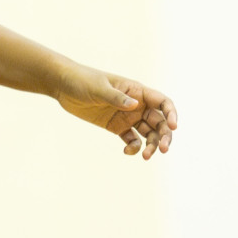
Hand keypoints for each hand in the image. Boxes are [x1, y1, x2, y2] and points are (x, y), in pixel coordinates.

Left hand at [54, 65, 176, 159]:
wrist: (64, 86)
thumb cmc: (82, 80)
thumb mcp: (98, 88)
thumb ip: (116, 97)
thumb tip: (135, 105)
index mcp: (137, 91)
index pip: (162, 102)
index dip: (171, 114)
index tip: (174, 127)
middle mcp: (137, 105)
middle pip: (159, 122)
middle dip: (164, 136)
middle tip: (162, 149)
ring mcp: (127, 116)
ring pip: (148, 133)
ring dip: (151, 145)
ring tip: (146, 156)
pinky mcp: (117, 127)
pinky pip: (132, 140)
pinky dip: (134, 147)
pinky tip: (127, 152)